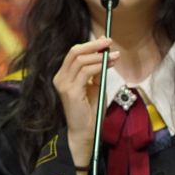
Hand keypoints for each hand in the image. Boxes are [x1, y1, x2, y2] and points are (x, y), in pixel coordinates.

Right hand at [53, 37, 116, 166]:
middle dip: (93, 45)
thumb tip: (104, 55)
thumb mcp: (95, 86)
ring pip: (80, 60)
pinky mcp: (71, 92)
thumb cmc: (90, 111)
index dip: (89, 45)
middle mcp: (60, 78)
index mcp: (64, 76)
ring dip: (99, 56)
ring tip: (114, 56)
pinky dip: (98, 66)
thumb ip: (96, 71)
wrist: (85, 132)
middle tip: (109, 42)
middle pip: (74, 52)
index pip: (74, 54)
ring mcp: (64, 85)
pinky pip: (85, 72)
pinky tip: (108, 65)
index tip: (105, 42)